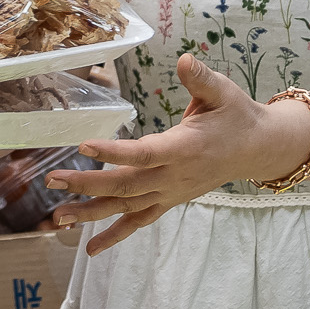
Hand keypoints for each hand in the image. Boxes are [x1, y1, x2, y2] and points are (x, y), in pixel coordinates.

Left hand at [47, 54, 309, 253]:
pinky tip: (90, 248)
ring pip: (127, 208)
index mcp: (184, 147)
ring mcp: (170, 193)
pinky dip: (115, 235)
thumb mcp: (224, 91)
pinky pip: (139, 222)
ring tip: (57, 218)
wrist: (257, 149)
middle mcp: (174, 176)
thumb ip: (201, 78)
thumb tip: (184, 60)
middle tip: (53, 179)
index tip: (83, 146)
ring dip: (92, 213)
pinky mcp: (169, 201)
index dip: (114, 152)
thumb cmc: (236, 115)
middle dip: (87, 184)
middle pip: (126, 185)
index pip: (144, 153)